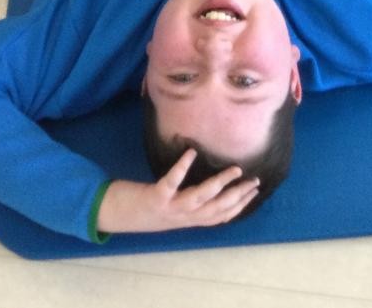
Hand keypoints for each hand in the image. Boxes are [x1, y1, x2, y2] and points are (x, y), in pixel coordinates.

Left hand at [96, 149, 258, 233]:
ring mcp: (170, 208)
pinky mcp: (156, 197)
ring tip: (235, 169)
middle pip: (216, 209)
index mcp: (189, 219)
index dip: (239, 205)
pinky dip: (182, 167)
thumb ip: (190, 200)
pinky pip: (172, 182)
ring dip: (220, 185)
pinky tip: (191, 152)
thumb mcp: (172, 208)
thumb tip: (210, 186)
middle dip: (237, 196)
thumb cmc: (146, 206)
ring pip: (201, 198)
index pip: (220, 216)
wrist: (117, 215)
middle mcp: (183, 217)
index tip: (255, 191)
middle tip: (254, 181)